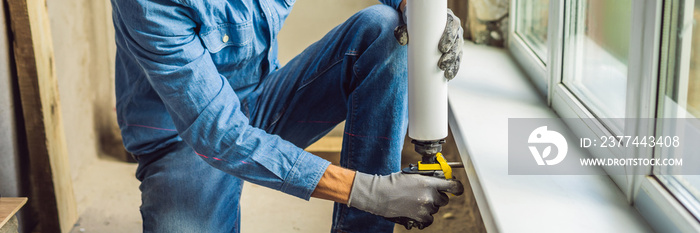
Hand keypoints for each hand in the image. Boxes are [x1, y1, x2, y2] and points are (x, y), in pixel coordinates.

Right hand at [347, 172, 463, 228]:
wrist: (380, 194)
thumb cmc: (394, 182)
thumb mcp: (412, 174)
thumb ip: (427, 178)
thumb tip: (439, 180)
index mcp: (429, 182)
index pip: (453, 186)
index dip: (457, 187)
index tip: (456, 188)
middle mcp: (430, 195)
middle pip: (444, 199)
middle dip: (437, 197)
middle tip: (427, 195)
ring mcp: (425, 207)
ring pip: (436, 209)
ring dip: (429, 206)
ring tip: (416, 201)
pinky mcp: (420, 217)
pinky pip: (430, 219)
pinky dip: (425, 216)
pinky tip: (418, 211)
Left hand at [394, 8, 463, 79]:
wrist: (418, 24)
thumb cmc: (416, 23)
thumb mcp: (409, 24)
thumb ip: (403, 30)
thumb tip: (402, 41)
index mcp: (447, 18)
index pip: (452, 25)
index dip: (449, 37)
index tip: (442, 49)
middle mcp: (454, 28)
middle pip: (457, 41)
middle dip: (451, 55)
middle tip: (441, 65)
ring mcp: (456, 40)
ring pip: (458, 52)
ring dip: (453, 63)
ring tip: (445, 73)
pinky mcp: (455, 50)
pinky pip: (457, 59)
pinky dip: (454, 68)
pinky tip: (449, 76)